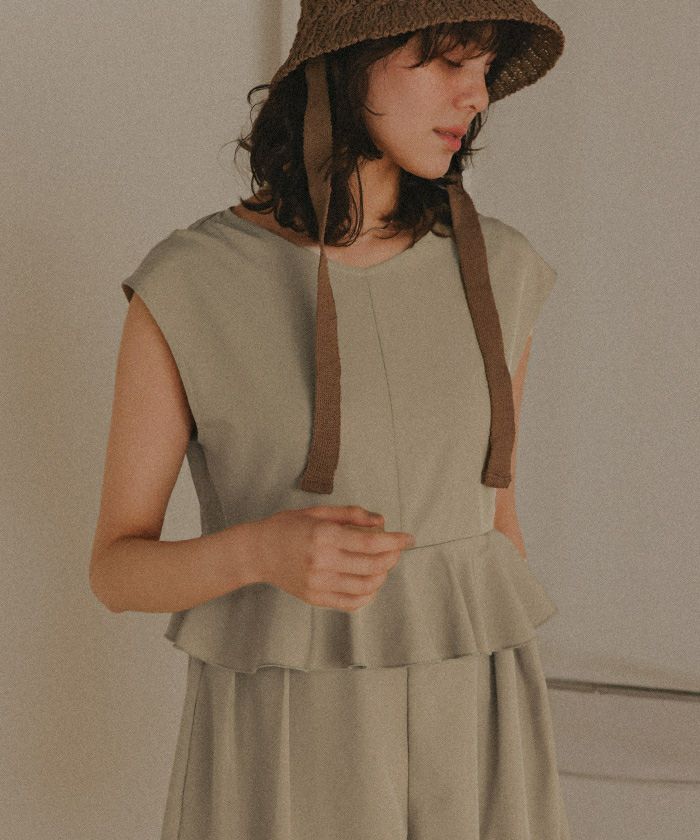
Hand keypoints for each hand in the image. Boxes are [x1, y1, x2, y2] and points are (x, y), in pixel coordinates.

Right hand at [253, 505, 415, 611]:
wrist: (258, 552)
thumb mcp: (318, 512)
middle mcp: (322, 561)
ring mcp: (319, 583)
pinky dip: (369, 594)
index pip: (371, 542)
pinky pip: (352, 602)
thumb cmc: (288, 527)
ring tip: (384, 564)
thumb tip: (381, 522)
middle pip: (373, 565)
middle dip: (393, 557)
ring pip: (366, 586)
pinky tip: (371, 582)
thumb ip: (351, 515)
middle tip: (397, 549)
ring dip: (383, 575)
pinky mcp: (316, 598)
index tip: (408, 538)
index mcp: (324, 536)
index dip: (395, 541)